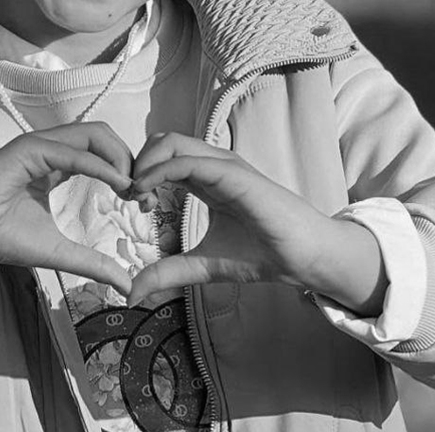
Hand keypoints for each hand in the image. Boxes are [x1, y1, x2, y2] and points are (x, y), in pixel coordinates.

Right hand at [0, 122, 134, 313]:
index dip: (128, 172)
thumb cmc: (3, 239)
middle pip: (103, 136)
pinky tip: (118, 184)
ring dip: (120, 158)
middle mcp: (49, 149)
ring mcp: (38, 146)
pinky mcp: (26, 150)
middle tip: (143, 192)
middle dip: (130, 159)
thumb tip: (128, 286)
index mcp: (56, 164)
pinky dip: (99, 165)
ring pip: (92, 134)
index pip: (102, 153)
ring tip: (133, 187)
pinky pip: (71, 151)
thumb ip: (94, 263)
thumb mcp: (61, 252)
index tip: (143, 203)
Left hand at [127, 133, 368, 305]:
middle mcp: (212, 165)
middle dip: (137, 162)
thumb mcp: (202, 265)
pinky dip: (159, 171)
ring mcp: (222, 165)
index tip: (135, 205)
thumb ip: (168, 273)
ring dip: (144, 164)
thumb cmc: (261, 254)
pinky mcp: (232, 173)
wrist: (302, 257)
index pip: (163, 156)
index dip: (140, 174)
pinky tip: (148, 194)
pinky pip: (187, 161)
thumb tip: (132, 294)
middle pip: (161, 141)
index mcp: (205, 179)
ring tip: (138, 196)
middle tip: (132, 197)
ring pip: (171, 142)